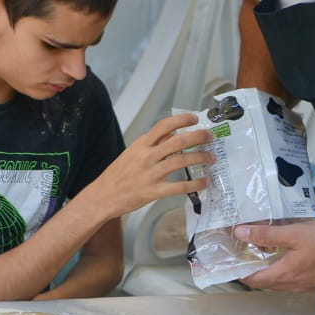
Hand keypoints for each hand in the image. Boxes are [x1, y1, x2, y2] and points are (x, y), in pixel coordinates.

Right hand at [86, 111, 215, 220]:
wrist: (103, 196)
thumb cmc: (117, 175)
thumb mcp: (131, 153)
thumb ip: (152, 144)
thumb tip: (172, 133)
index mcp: (141, 145)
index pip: (163, 126)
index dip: (181, 120)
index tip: (195, 118)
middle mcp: (146, 157)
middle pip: (178, 142)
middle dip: (198, 137)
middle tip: (210, 136)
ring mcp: (151, 174)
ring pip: (181, 161)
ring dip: (200, 158)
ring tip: (211, 157)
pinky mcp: (154, 191)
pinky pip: (179, 186)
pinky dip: (195, 184)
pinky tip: (204, 182)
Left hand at [235, 219, 314, 292]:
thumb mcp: (294, 233)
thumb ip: (266, 235)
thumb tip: (239, 234)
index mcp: (284, 275)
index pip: (252, 280)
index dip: (238, 272)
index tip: (230, 261)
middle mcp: (294, 286)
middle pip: (267, 282)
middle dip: (254, 270)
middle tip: (247, 253)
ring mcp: (309, 287)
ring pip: (283, 282)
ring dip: (272, 271)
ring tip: (267, 253)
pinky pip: (298, 281)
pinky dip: (289, 272)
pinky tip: (293, 258)